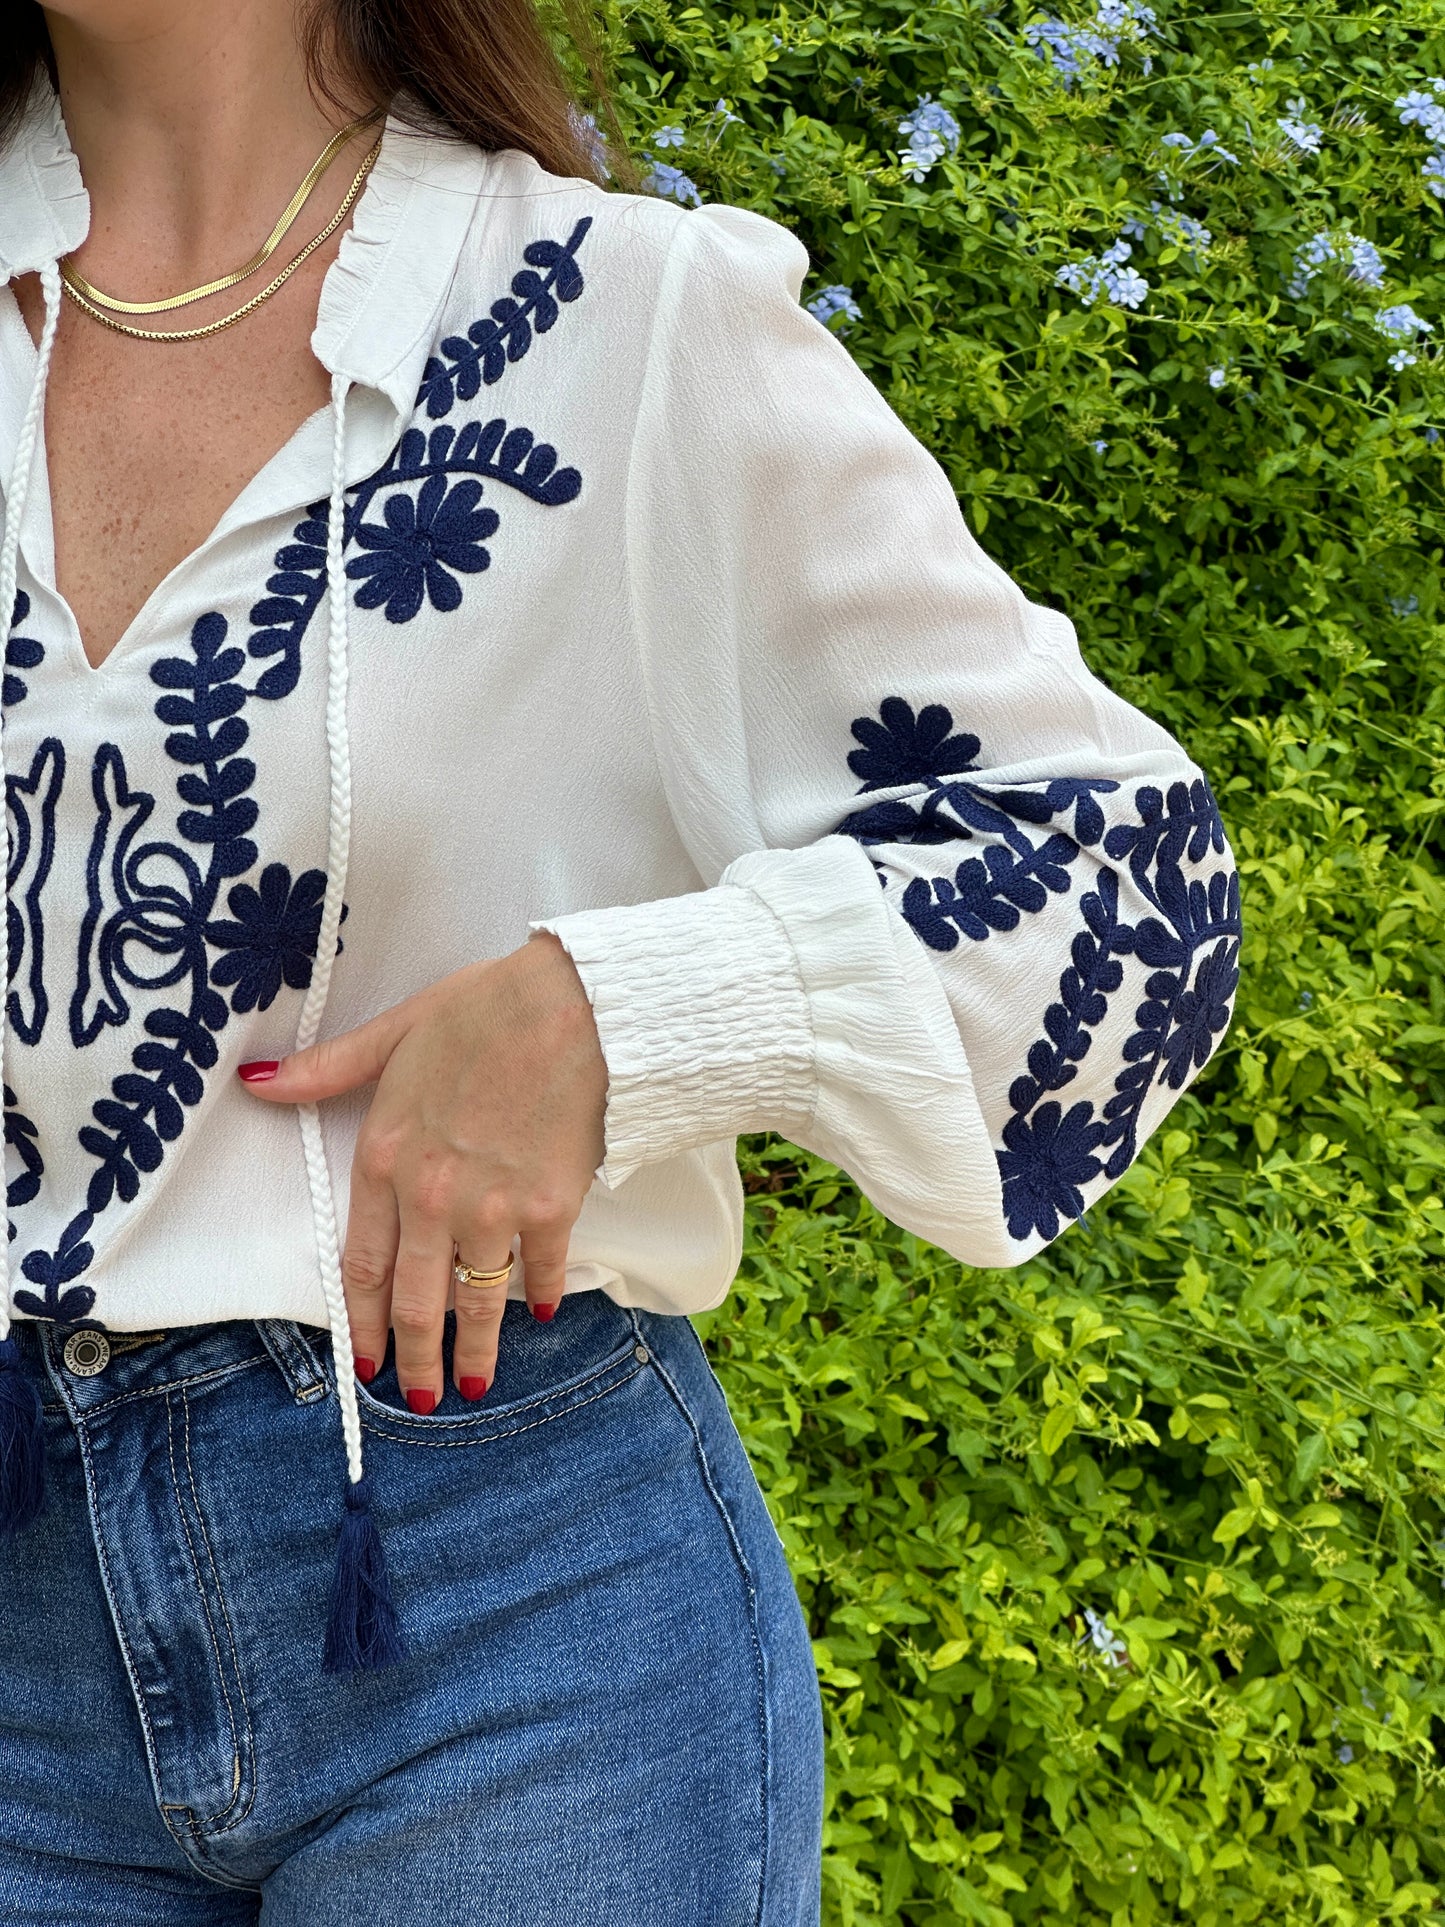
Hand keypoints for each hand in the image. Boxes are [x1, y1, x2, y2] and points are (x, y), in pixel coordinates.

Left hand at [237, 933, 605, 1409]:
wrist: (571, 1005)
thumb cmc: (482, 1009)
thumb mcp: (392, 1033)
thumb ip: (325, 1071)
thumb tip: (257, 1083)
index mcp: (387, 1157)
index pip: (362, 1264)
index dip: (361, 1322)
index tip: (361, 1361)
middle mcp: (433, 1197)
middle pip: (415, 1301)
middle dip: (413, 1360)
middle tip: (417, 1399)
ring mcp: (494, 1209)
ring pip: (475, 1301)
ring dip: (474, 1352)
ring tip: (472, 1387)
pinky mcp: (552, 1207)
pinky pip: (540, 1269)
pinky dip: (540, 1296)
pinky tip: (539, 1313)